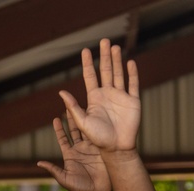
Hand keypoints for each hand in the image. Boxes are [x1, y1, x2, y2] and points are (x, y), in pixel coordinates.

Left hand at [37, 112, 111, 190]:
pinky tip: (96, 115)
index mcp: (70, 155)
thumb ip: (53, 169)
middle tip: (69, 105)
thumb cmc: (80, 188)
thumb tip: (39, 163)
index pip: (63, 139)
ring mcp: (91, 148)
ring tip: (82, 106)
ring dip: (84, 118)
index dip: (59, 129)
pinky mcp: (101, 149)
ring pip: (86, 130)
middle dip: (72, 118)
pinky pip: (98, 135)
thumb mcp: (64, 179)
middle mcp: (79, 150)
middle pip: (74, 130)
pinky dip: (96, 125)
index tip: (55, 118)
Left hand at [58, 39, 139, 153]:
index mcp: (94, 99)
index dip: (87, 63)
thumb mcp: (82, 122)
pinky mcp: (133, 102)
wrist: (116, 149)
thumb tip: (60, 92)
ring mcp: (120, 97)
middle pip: (105, 71)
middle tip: (104, 40)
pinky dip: (132, 73)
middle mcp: (107, 95)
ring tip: (115, 46)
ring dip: (117, 60)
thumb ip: (73, 107)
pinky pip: (133, 84)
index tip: (85, 50)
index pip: (90, 76)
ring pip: (118, 74)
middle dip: (104, 56)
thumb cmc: (98, 139)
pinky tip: (130, 62)